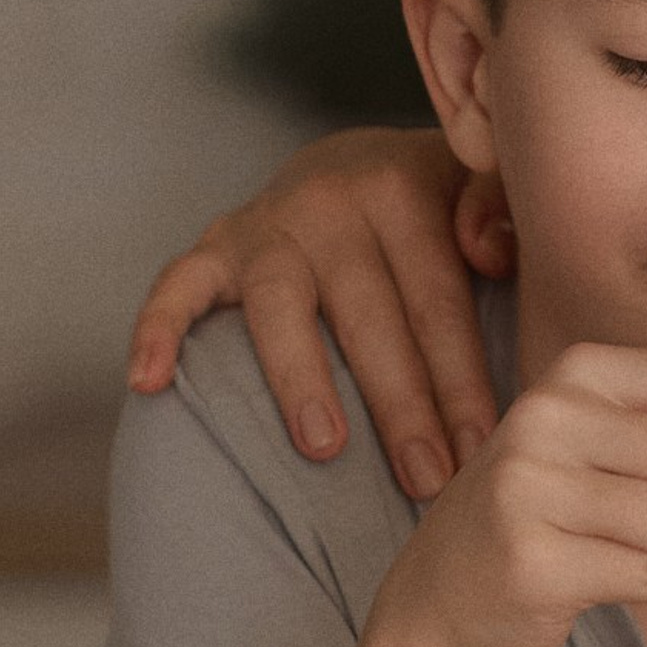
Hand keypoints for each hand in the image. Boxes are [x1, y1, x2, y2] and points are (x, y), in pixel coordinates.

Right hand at [127, 129, 513, 502]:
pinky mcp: (216, 244)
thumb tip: (488, 253)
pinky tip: (147, 383)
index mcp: (405, 189)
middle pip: (369, 316)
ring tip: (324, 450)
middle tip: (426, 480)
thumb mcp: (482, 192)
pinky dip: (158, 328)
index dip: (461, 382)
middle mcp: (332, 197)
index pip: (437, 303)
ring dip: (300, 378)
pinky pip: (177, 285)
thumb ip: (498, 211)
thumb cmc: (442, 209)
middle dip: (401, 407)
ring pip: (281, 307)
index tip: (480, 450)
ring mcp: (268, 222)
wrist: (365, 166)